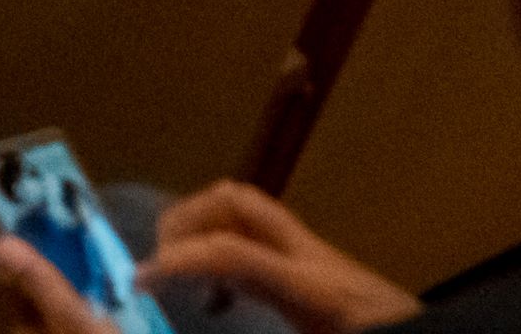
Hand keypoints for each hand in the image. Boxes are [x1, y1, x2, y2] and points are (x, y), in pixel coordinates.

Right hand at [141, 181, 421, 333]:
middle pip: (238, 201)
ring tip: (177, 272)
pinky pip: (263, 241)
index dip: (178, 260)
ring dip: (202, 228)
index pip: (232, 250)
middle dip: (184, 220)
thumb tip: (218, 306)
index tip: (137, 281)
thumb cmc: (383, 331)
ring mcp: (321, 258)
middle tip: (156, 263)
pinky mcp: (323, 271)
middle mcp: (316, 259)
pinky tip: (218, 295)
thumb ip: (275, 315)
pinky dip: (225, 252)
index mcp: (317, 288)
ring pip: (249, 211)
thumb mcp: (323, 333)